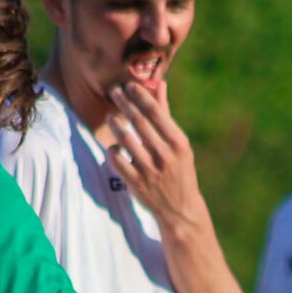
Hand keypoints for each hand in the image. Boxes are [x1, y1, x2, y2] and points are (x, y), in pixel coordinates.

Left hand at [98, 82, 205, 229]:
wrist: (181, 209)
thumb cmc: (179, 170)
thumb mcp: (179, 144)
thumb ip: (166, 114)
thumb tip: (159, 83)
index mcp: (179, 143)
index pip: (156, 112)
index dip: (140, 96)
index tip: (129, 85)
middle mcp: (165, 156)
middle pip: (138, 122)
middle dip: (124, 103)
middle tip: (114, 92)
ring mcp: (150, 170)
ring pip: (125, 139)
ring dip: (115, 124)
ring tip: (110, 116)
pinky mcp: (136, 183)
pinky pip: (117, 160)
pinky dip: (113, 150)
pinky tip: (115, 146)